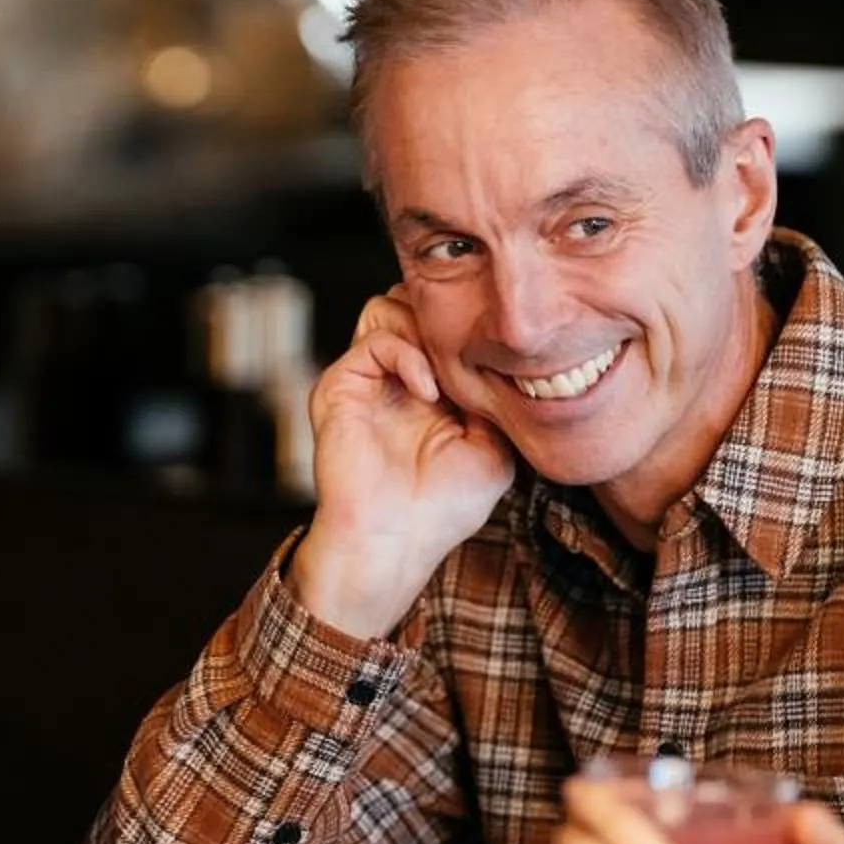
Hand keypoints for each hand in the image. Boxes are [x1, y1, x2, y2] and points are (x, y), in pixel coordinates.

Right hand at [291, 291, 514, 636]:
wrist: (394, 541)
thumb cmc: (442, 508)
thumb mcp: (494, 448)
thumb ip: (493, 399)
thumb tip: (503, 358)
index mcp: (427, 388)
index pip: (442, 324)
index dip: (469, 327)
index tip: (495, 358)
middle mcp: (393, 377)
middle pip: (412, 302)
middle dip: (444, 319)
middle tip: (469, 357)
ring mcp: (365, 379)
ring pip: (388, 306)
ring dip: (424, 330)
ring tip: (446, 376)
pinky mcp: (340, 386)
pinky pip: (375, 338)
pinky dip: (408, 355)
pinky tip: (428, 393)